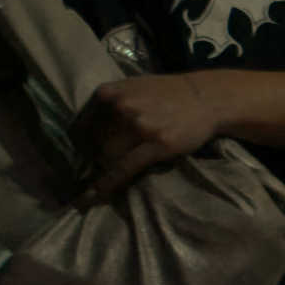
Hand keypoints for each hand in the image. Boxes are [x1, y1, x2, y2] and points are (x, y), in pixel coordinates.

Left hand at [73, 72, 220, 203]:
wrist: (206, 98)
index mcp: (107, 93)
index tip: (84, 155)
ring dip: (106, 167)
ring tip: (115, 169)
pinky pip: (123, 169)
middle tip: (105, 164)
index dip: (80, 146)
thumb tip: (84, 133)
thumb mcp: (131, 89)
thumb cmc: (167, 95)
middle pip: (92, 144)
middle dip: (95, 157)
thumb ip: (108, 106)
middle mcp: (120, 107)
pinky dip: (106, 184)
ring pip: (105, 157)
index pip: (79, 128)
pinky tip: (93, 196)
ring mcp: (139, 126)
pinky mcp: (157, 144)